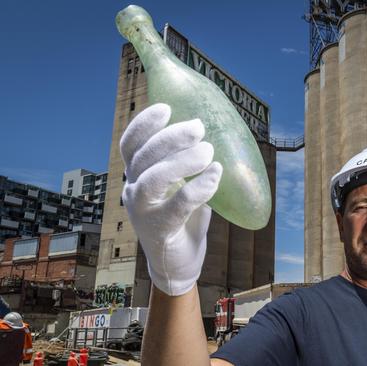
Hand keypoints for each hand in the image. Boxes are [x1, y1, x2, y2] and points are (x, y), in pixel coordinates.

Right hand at [120, 103, 221, 295]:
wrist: (179, 263)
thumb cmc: (183, 218)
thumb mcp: (183, 185)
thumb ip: (189, 164)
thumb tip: (217, 133)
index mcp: (138, 176)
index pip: (131, 144)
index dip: (144, 124)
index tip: (166, 108)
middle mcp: (134, 190)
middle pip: (143, 156)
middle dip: (170, 137)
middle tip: (198, 127)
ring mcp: (143, 212)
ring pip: (153, 179)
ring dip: (182, 161)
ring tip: (208, 151)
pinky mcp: (160, 230)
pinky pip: (178, 204)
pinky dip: (199, 186)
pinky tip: (216, 174)